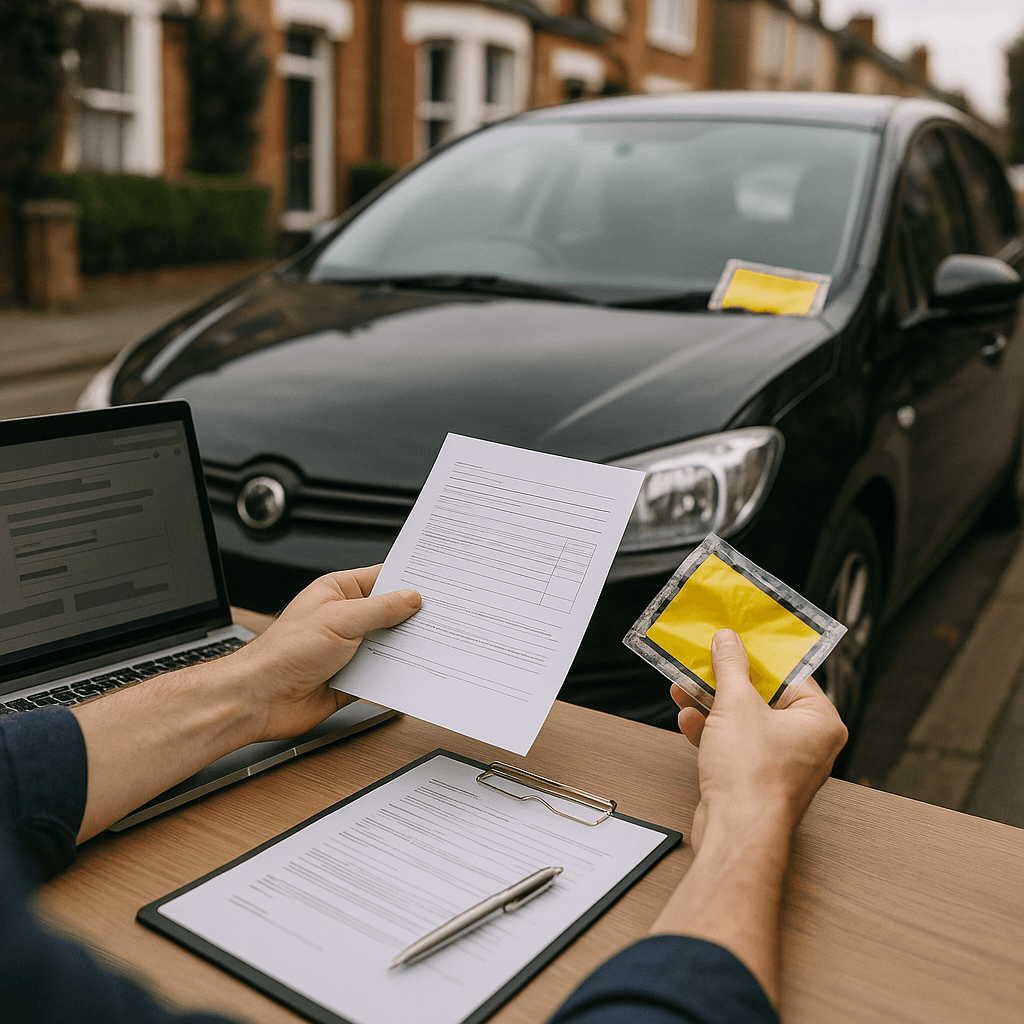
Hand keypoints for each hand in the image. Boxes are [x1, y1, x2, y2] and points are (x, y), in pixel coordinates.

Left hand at [231, 565, 420, 742]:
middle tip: (441, 617)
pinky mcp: (351, 677)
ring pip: (389, 645)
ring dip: (405, 648)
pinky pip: (382, 673)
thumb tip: (411, 598)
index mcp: (337, 592)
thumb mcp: (341, 620)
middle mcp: (344, 618)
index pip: (381, 578)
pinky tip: (413, 674)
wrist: (261, 699)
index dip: (408, 579)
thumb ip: (380, 609)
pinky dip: (396, 675)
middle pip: (389, 613)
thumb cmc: (284, 652)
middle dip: (412, 617)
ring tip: (433, 646)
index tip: (435, 583)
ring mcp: (348, 648)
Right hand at [671, 628, 846, 849]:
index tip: (737, 638)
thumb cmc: (752, 776)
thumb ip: (731, 667)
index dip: (759, 654)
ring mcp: (782, 763)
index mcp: (820, 721)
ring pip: (745, 721)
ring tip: (683, 687)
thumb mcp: (736, 705)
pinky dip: (712, 731)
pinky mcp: (756, 778)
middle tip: (705, 660)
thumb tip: (728, 641)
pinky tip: (687, 720)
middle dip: (727, 680)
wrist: (737, 833)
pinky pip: (736, 744)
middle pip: (764, 696)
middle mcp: (808, 742)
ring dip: (712, 704)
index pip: (791, 674)